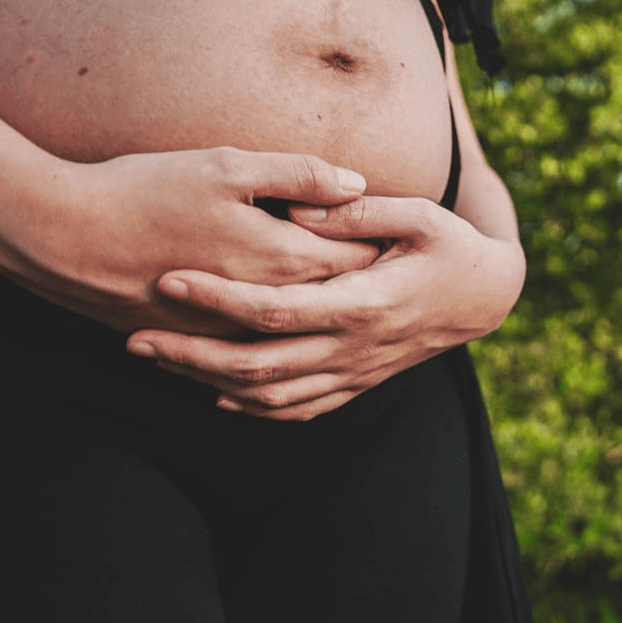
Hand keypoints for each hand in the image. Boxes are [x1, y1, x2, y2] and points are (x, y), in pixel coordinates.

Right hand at [1, 147, 379, 335]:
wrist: (61, 238)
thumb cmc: (144, 190)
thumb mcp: (226, 165)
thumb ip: (297, 174)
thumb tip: (356, 183)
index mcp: (280, 258)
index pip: (355, 258)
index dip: (382, 244)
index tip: (403, 234)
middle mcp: (263, 305)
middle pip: (334, 298)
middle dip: (364, 281)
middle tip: (393, 266)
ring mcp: (229, 331)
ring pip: (297, 331)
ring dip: (325, 315)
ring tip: (353, 299)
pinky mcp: (197, 342)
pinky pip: (254, 351)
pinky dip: (281, 340)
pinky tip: (292, 328)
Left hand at [125, 195, 526, 419]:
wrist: (485, 298)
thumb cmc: (450, 247)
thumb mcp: (420, 215)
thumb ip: (359, 213)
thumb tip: (300, 212)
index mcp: (361, 303)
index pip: (274, 309)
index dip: (219, 298)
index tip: (170, 279)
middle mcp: (351, 349)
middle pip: (257, 365)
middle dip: (191, 355)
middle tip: (136, 340)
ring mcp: (353, 373)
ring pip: (270, 397)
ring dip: (209, 383)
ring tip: (159, 362)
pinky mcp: (356, 384)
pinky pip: (298, 410)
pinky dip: (253, 408)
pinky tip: (217, 395)